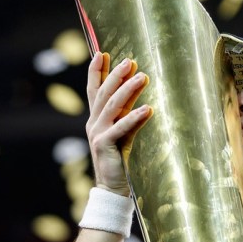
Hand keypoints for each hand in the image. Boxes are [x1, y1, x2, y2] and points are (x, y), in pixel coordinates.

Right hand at [85, 52, 151, 195]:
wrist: (112, 188)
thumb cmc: (120, 160)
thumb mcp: (125, 133)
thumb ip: (129, 116)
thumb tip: (142, 99)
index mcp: (96, 119)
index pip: (94, 90)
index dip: (96, 72)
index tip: (103, 53)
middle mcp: (94, 123)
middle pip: (103, 93)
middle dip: (116, 75)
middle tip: (130, 60)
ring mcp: (97, 133)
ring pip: (112, 106)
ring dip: (127, 90)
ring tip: (143, 77)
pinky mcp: (105, 145)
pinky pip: (121, 128)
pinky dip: (134, 118)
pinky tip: (148, 109)